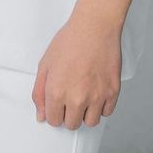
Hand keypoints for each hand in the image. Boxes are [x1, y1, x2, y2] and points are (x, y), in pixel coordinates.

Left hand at [32, 10, 122, 128]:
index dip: (53, 113)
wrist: (94, 28)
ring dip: (85, 114)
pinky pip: (106, 113)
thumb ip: (39, 92)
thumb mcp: (45, 64)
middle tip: (69, 98)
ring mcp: (97, 96)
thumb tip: (41, 115)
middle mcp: (77, 98)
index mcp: (57, 91)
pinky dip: (101, 107)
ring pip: (90, 122)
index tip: (56, 105)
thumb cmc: (69, 42)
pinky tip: (95, 93)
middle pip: (72, 124)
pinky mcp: (113, 92)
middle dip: (68, 115)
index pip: (53, 121)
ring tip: (83, 97)